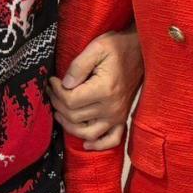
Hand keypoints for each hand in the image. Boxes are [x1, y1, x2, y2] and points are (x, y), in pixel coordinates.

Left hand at [50, 27, 142, 150]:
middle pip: (75, 117)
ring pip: (87, 133)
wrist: (140, 51)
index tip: (52, 81)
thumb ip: (78, 66)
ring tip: (59, 111)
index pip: (71, 100)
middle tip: (52, 91)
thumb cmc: (117, 47)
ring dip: (69, 126)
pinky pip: (111, 139)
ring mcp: (118, 115)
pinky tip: (85, 142)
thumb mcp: (96, 48)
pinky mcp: (122, 118)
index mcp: (104, 89)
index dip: (56, 92)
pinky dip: (98, 145)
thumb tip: (64, 85)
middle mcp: (112, 107)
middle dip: (58, 104)